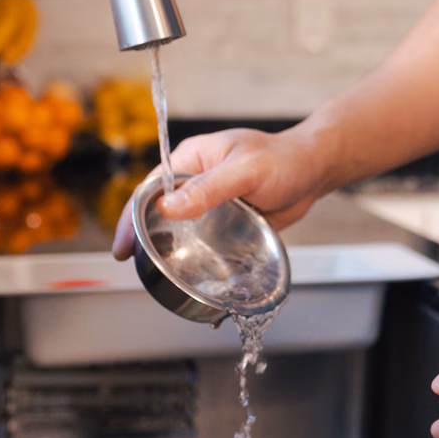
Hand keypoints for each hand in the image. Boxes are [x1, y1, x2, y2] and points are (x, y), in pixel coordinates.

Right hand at [111, 127, 325, 259]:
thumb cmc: (284, 159)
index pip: (150, 188)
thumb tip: (168, 207)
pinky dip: (197, 258)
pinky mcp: (226, 222)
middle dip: (143, 237)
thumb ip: (209, 187)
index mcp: (192, 159)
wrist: (315, 170)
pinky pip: (205, 241)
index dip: (131, 216)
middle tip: (132, 264)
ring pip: (180, 229)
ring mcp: (210, 203)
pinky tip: (193, 278)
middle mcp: (196, 181)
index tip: (124, 244)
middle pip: (158, 211)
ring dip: (169, 250)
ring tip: (156, 276)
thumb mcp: (246, 170)